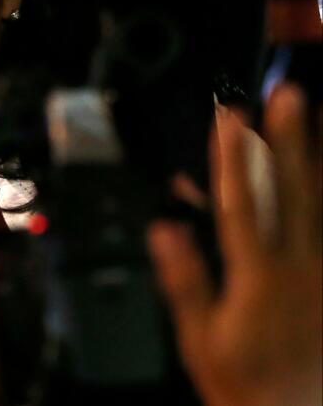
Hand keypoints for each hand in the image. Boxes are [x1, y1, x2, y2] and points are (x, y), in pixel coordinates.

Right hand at [148, 85, 321, 405]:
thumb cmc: (246, 384)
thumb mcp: (200, 339)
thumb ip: (184, 280)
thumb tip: (165, 228)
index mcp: (259, 278)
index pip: (242, 204)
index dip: (234, 157)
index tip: (230, 118)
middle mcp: (301, 269)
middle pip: (293, 192)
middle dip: (288, 140)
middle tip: (288, 94)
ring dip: (322, 157)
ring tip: (321, 116)